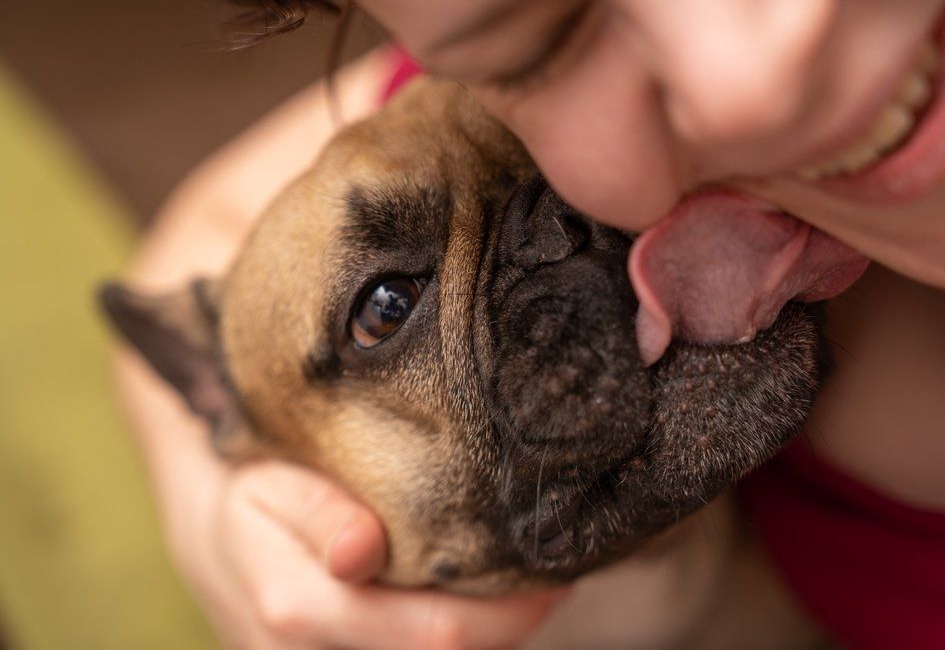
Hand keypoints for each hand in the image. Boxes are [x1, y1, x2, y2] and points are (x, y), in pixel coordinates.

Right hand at [189, 459, 562, 648]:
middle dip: (508, 628)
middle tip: (551, 579)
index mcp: (297, 609)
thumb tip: (361, 549)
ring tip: (520, 588)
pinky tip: (476, 604)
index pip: (432, 637)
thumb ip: (319, 514)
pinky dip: (456, 641)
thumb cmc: (253, 500)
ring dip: (486, 638)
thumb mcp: (272, 485)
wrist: (216, 547)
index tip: (553, 577)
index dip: (507, 616)